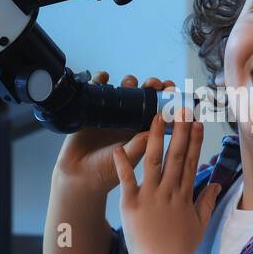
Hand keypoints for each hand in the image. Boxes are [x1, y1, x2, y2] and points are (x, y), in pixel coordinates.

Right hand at [54, 72, 173, 194]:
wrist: (79, 176)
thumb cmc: (107, 172)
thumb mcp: (127, 159)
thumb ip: (139, 144)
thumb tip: (155, 128)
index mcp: (143, 129)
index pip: (159, 107)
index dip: (167, 97)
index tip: (173, 89)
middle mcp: (129, 118)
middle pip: (143, 94)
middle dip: (151, 85)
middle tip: (154, 84)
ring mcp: (111, 113)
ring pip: (123, 89)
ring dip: (129, 81)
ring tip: (130, 83)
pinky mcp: (93, 110)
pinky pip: (97, 90)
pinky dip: (100, 79)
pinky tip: (104, 77)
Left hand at [111, 108, 221, 253]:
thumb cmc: (181, 249)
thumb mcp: (199, 224)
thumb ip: (207, 202)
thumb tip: (218, 184)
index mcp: (184, 195)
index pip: (191, 162)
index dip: (194, 140)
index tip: (197, 122)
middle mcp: (169, 192)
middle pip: (176, 156)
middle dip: (179, 130)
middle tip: (181, 108)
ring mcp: (150, 197)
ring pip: (154, 161)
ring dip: (155, 137)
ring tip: (156, 116)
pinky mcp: (131, 205)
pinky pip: (126, 180)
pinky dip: (122, 163)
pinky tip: (119, 146)